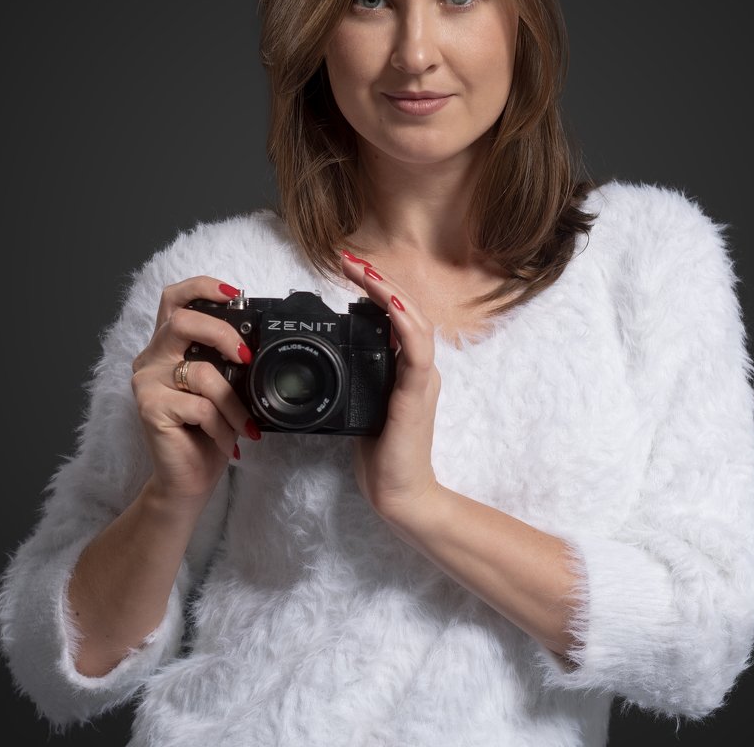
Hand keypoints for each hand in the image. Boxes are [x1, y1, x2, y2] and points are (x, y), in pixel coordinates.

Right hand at [130, 277, 256, 505]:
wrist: (188, 478)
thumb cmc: (208, 430)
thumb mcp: (222, 387)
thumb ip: (227, 360)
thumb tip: (255, 342)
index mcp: (169, 346)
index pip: (175, 298)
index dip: (202, 287)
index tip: (235, 293)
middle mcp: (152, 358)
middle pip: (182, 321)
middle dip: (222, 334)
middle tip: (247, 357)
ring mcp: (146, 382)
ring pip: (201, 372)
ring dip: (233, 402)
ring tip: (243, 424)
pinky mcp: (148, 407)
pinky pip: (199, 406)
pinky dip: (222, 424)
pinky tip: (225, 440)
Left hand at [340, 252, 440, 521]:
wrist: (400, 494)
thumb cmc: (380, 454)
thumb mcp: (362, 405)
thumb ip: (357, 377)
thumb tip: (332, 355)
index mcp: (405, 368)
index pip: (397, 315)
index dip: (377, 289)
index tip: (350, 268)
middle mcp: (418, 368)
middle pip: (407, 309)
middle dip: (378, 280)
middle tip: (349, 259)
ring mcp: (421, 379)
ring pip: (414, 321)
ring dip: (388, 292)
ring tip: (362, 271)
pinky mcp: (416, 395)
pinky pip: (416, 351)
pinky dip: (404, 324)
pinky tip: (390, 306)